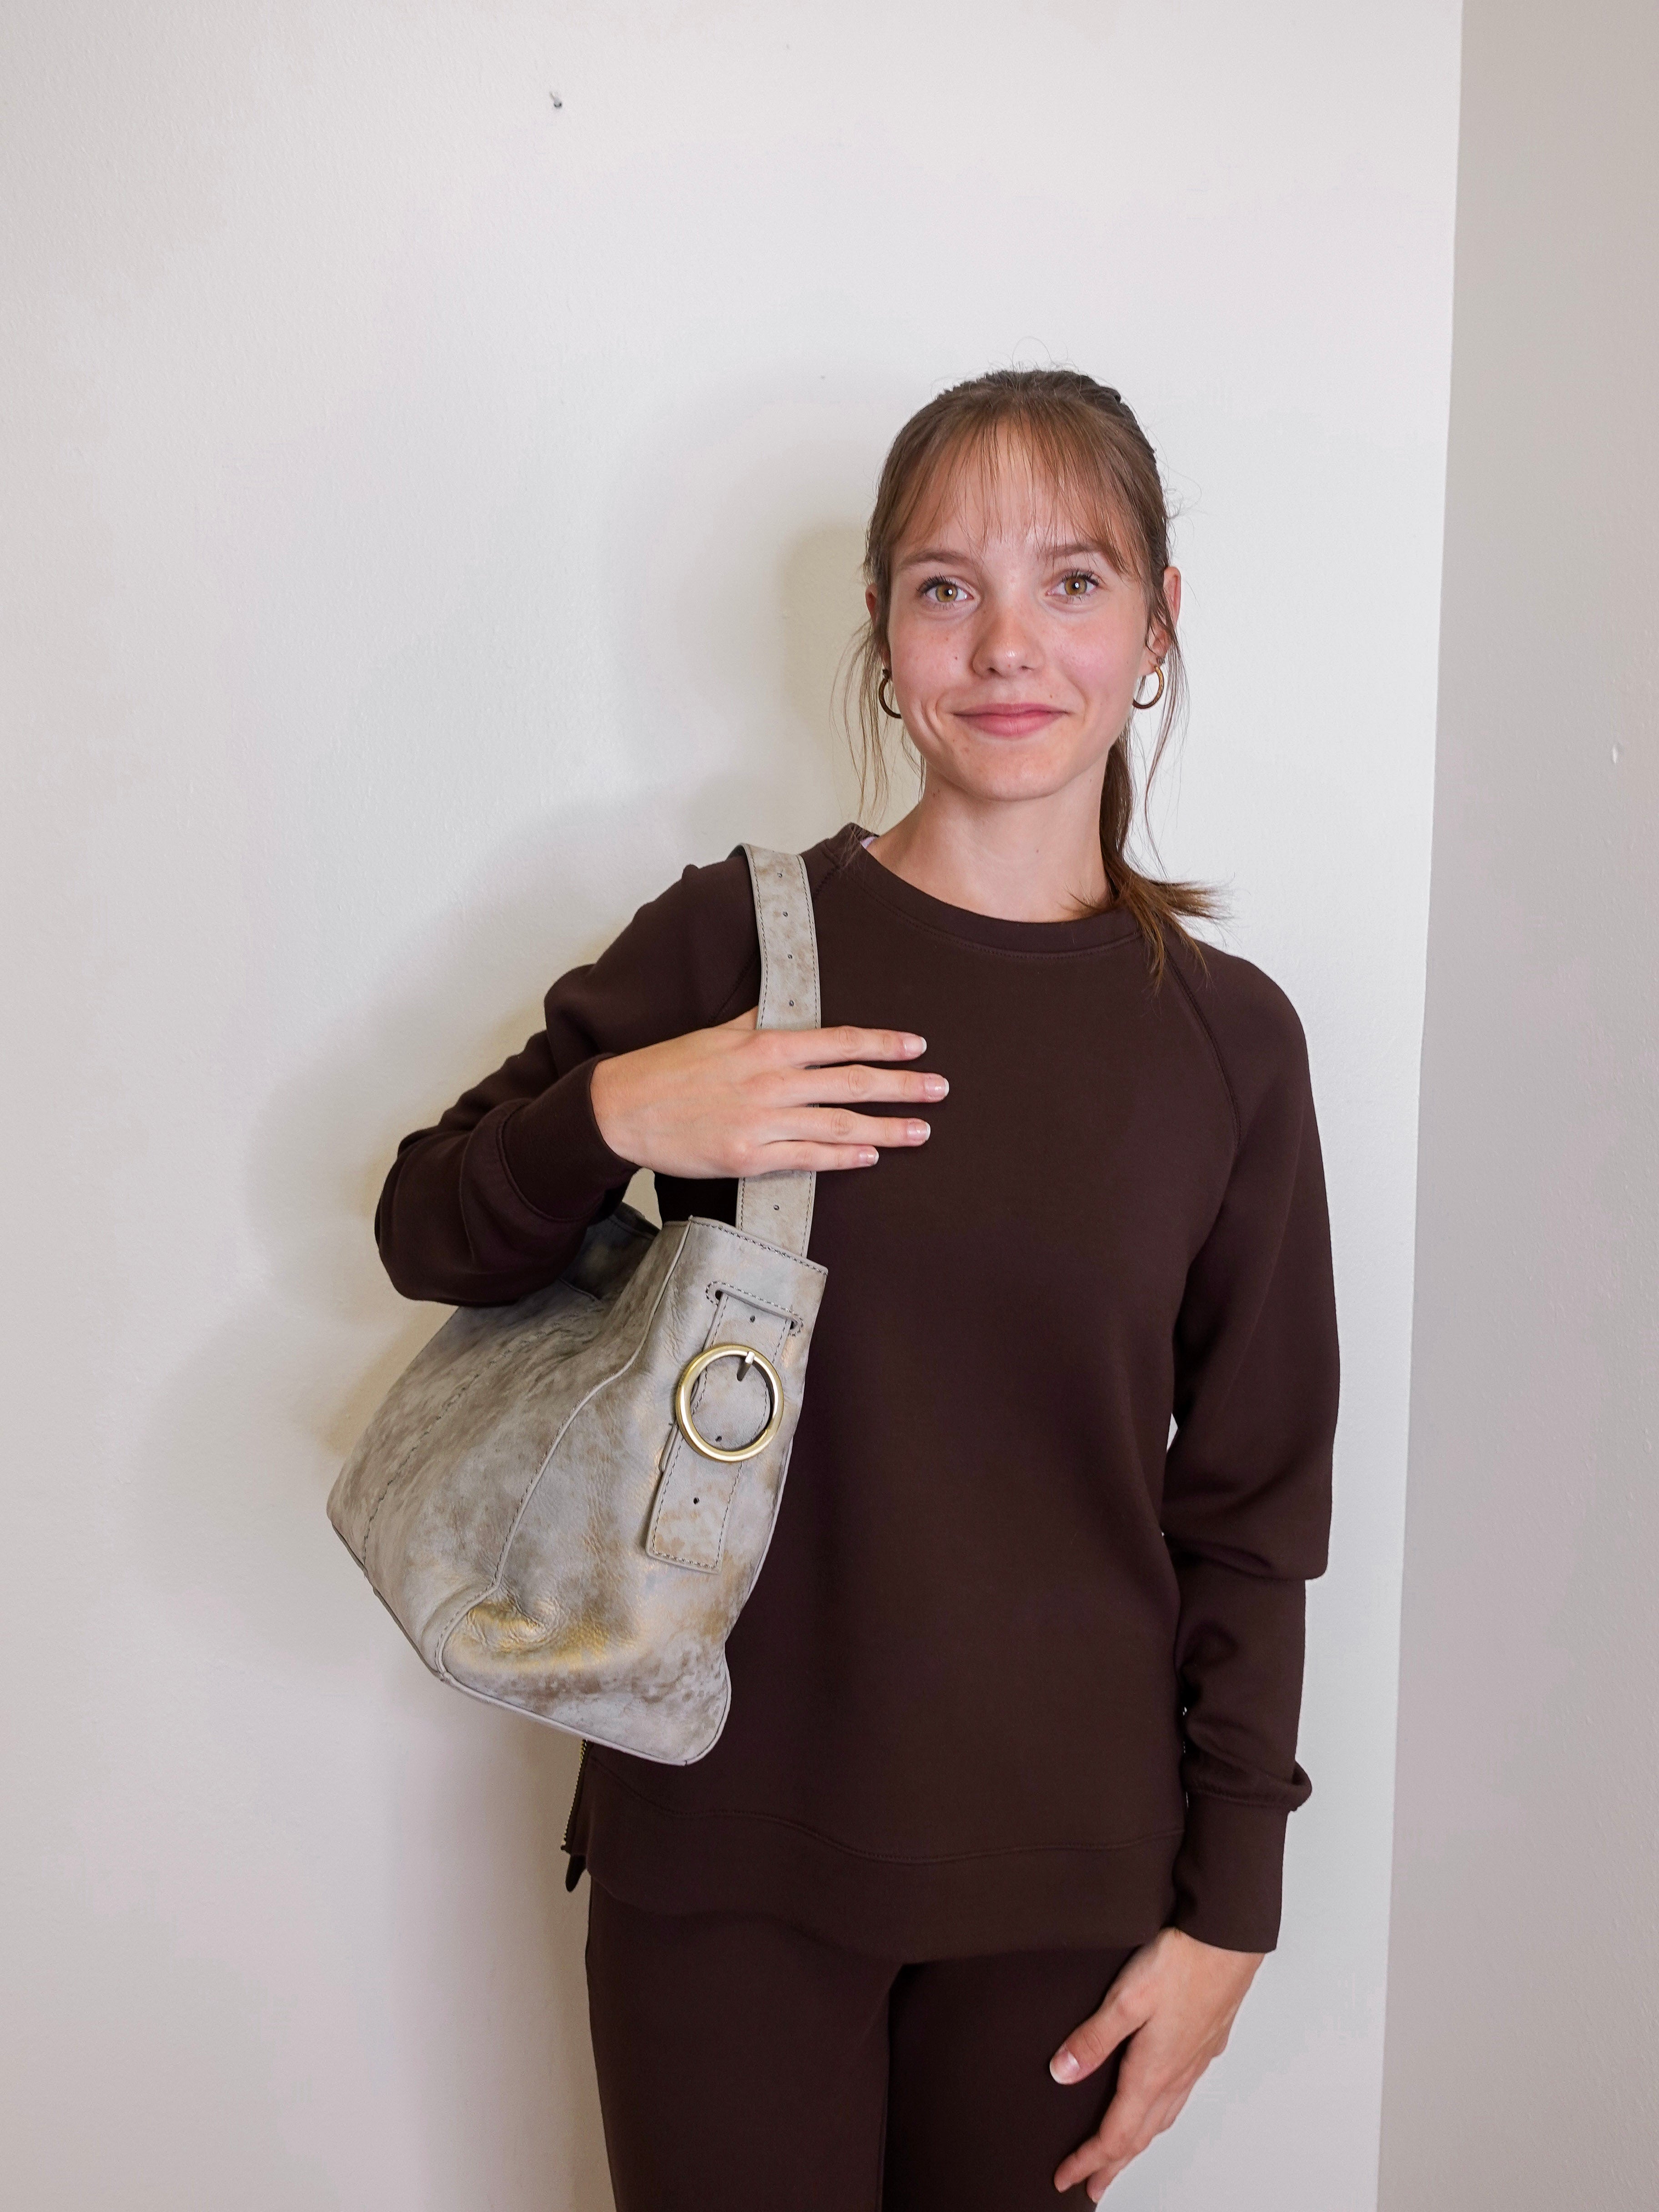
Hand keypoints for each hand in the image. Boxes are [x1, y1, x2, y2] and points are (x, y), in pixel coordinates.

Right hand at [588, 1010, 945, 1179]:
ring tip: (921, 1131)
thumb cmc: (670, 1068)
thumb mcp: (718, 1032)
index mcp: (766, 1045)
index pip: (841, 1042)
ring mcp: (762, 1122)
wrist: (622, 1108)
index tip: (918, 1046)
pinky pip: (808, 1159)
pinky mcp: (748, 1157)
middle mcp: (771, 1081)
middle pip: (852, 1084)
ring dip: (886, 1128)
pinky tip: (872, 1157)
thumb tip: (794, 1011)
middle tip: (941, 1090)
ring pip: (839, 1125)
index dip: (885, 1044)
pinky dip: (844, 1159)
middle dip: (903, 1087)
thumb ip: (760, 1022)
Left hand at [1050, 1929, 1261, 2199]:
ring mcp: (1193, 2062)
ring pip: (1162, 2118)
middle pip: (1139, 2136)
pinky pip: (1179, 2095)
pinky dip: (1161, 2114)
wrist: (1229, 1940)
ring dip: (1137, 2143)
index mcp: (1152, 2073)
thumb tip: (1061, 2075)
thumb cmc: (1181, 1963)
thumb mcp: (1125, 1999)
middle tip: (1091, 2187)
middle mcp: (1175, 2076)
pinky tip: (1160, 2103)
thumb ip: (1093, 2038)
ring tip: (1122, 2156)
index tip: (1065, 2178)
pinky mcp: (1205, 2045)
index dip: (1087, 2160)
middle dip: (1111, 2165)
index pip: (1115, 2134)